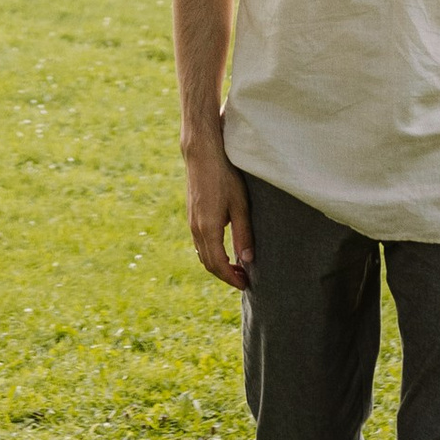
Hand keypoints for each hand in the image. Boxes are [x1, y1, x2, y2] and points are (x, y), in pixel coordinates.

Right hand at [185, 137, 253, 289]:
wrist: (202, 154)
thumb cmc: (224, 176)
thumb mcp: (240, 205)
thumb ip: (243, 233)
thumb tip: (247, 260)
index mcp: (208, 228)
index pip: (218, 264)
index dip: (231, 278)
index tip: (245, 285)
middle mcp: (195, 228)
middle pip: (208, 263)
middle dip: (225, 275)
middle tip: (244, 279)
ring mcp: (191, 222)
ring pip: (202, 253)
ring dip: (218, 264)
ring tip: (237, 266)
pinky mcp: (192, 215)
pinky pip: (199, 242)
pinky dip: (211, 253)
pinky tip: (225, 249)